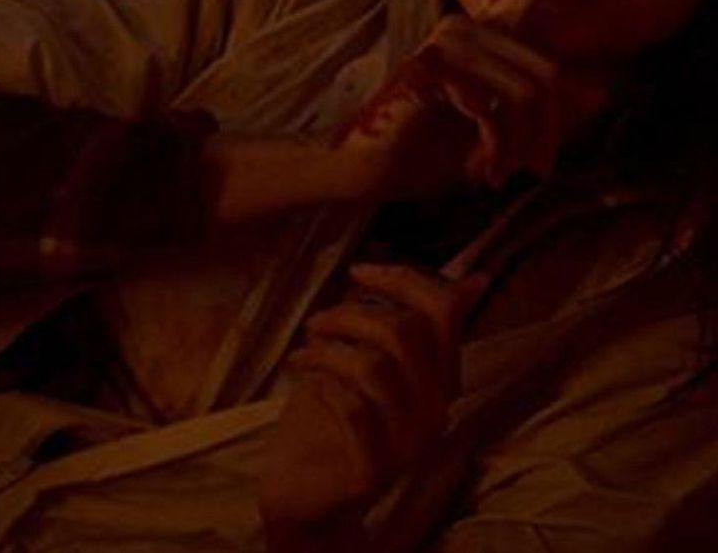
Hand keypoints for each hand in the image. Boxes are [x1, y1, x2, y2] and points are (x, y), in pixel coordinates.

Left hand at [258, 264, 487, 540]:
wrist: (309, 499)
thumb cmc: (334, 422)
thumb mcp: (368, 362)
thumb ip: (400, 326)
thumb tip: (467, 280)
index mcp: (439, 379)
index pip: (442, 312)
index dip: (401, 279)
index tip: (357, 271)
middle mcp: (434, 410)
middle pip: (404, 332)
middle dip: (350, 314)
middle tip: (317, 323)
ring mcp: (407, 444)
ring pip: (375, 367)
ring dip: (329, 348)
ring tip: (304, 353)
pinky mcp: (374, 469)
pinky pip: (353, 409)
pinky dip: (322, 384)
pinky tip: (304, 381)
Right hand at [336, 0, 610, 202]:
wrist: (370, 171)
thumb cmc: (429, 152)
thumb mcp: (501, 132)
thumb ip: (542, 110)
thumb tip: (604, 90)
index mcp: (482, 35)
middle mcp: (463, 28)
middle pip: (547, 72)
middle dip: (548, 131)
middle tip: (535, 170)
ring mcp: (444, 43)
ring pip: (526, 93)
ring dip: (521, 145)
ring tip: (502, 173)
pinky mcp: (430, 67)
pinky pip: (496, 107)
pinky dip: (498, 147)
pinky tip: (483, 168)